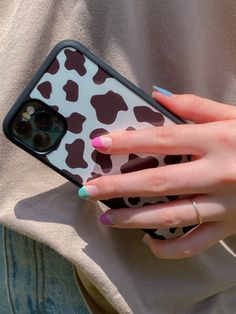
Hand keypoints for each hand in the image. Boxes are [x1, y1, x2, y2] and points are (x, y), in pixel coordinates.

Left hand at [79, 90, 235, 258]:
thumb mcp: (234, 116)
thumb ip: (196, 106)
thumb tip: (158, 96)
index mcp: (216, 140)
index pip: (160, 141)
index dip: (127, 143)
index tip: (98, 144)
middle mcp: (217, 173)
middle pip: (157, 182)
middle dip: (118, 187)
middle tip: (88, 191)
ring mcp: (224, 204)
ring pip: (170, 216)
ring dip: (134, 220)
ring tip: (107, 219)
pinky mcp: (230, 227)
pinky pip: (196, 244)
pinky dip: (171, 249)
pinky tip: (150, 244)